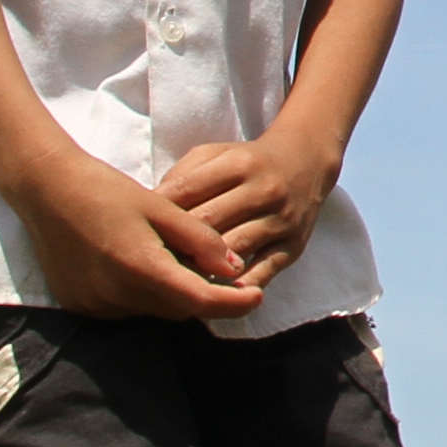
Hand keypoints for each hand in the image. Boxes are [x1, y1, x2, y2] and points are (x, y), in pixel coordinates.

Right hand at [0, 145, 265, 319]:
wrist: (45, 191)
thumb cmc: (106, 190)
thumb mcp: (161, 207)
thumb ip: (199, 239)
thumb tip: (234, 267)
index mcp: (141, 269)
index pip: (200, 302)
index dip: (234, 303)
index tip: (258, 295)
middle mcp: (117, 296)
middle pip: (179, 308)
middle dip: (203, 293)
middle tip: (219, 267)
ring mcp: (95, 306)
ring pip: (154, 310)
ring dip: (172, 292)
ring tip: (174, 257)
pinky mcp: (80, 306)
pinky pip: (127, 308)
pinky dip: (143, 292)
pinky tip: (139, 262)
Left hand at [160, 125, 339, 277]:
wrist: (305, 163)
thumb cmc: (247, 163)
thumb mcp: (215, 154)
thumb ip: (183, 176)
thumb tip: (151, 210)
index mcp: (238, 164)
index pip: (188, 191)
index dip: (160, 212)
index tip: (141, 229)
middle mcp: (263, 190)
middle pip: (208, 223)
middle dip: (177, 242)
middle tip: (152, 259)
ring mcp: (281, 220)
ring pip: (233, 249)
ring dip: (202, 266)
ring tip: (177, 278)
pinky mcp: (293, 246)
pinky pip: (262, 272)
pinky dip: (237, 287)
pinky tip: (215, 292)